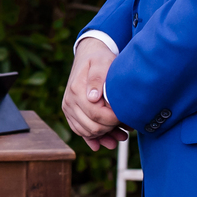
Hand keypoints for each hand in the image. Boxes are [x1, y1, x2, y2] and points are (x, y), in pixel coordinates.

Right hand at [63, 37, 128, 151]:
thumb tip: (93, 98)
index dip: (114, 120)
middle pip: (92, 127)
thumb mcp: (102, 62)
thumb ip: (98, 77)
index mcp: (77, 89)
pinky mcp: (70, 113)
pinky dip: (94, 139)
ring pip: (86, 132)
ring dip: (105, 136)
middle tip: (127, 127)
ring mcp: (68, 108)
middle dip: (111, 130)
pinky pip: (80, 131)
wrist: (88, 55)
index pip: (96, 115)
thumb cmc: (99, 59)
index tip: (126, 116)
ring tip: (122, 134)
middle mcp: (69, 101)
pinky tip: (107, 141)